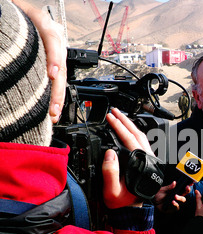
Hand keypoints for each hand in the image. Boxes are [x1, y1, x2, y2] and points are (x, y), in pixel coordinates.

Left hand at [13, 0, 66, 122]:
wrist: (9, 17)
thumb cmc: (9, 19)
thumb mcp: (10, 20)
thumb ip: (9, 32)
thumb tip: (2, 49)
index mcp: (41, 22)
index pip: (53, 39)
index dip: (55, 57)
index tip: (52, 74)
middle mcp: (52, 38)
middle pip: (60, 65)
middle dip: (57, 88)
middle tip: (53, 106)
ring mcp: (54, 51)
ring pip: (61, 76)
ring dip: (58, 97)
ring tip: (54, 113)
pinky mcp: (51, 63)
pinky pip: (57, 80)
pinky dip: (55, 95)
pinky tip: (52, 109)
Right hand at [102, 108, 152, 208]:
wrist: (131, 210)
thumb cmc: (122, 201)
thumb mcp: (112, 191)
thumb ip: (110, 173)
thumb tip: (110, 152)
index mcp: (140, 165)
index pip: (130, 140)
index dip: (119, 127)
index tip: (110, 118)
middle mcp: (148, 160)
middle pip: (138, 134)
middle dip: (125, 120)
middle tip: (114, 111)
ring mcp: (149, 159)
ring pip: (142, 136)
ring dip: (130, 124)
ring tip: (119, 116)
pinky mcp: (147, 160)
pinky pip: (142, 141)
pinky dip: (133, 132)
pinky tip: (126, 128)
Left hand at [153, 181, 191, 212]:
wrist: (153, 199)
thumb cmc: (159, 194)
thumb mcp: (163, 189)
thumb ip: (169, 187)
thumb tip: (174, 183)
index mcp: (177, 192)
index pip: (184, 190)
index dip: (187, 188)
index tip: (188, 186)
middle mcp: (177, 198)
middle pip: (184, 196)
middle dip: (184, 194)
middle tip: (181, 190)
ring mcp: (175, 204)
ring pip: (181, 202)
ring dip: (179, 199)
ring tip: (175, 197)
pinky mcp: (172, 209)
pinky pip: (176, 207)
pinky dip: (175, 204)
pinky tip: (172, 202)